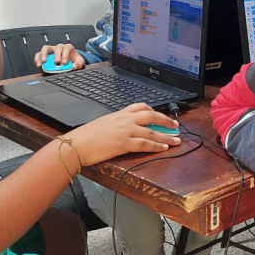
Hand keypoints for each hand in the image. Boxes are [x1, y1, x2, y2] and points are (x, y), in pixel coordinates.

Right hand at [35, 44, 85, 70]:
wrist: (70, 61)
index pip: (66, 48)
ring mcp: (51, 50)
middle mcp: (59, 47)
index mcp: (68, 48)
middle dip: (56, 55)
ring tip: (44, 62)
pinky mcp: (44, 54)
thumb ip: (78, 64)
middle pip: (57, 48)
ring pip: (46, 48)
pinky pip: (39, 54)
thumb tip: (74, 67)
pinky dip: (37, 59)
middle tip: (56, 62)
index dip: (65, 55)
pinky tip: (39, 65)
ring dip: (44, 54)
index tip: (64, 62)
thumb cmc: (74, 60)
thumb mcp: (79, 62)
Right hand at [66, 104, 180, 166]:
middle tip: (175, 125)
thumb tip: (123, 127)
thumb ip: (116, 123)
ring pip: (152, 131)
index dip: (153, 110)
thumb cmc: (86, 136)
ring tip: (177, 140)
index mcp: (119, 114)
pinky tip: (164, 147)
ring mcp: (126, 131)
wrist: (77, 145)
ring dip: (167, 136)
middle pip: (151, 116)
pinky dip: (157, 145)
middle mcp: (125, 120)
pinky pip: (145, 144)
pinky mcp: (125, 143)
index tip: (160, 114)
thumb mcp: (103, 123)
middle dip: (166, 120)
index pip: (140, 106)